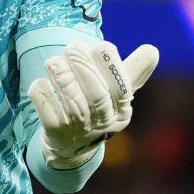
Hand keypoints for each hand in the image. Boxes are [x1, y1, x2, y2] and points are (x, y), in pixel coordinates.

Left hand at [28, 41, 158, 168]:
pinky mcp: (55, 132)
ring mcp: (78, 129)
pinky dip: (43, 94)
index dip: (111, 67)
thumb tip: (152, 50)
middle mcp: (102, 122)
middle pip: (96, 95)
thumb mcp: (117, 95)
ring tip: (54, 61)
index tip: (101, 46)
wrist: (70, 147)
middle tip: (72, 47)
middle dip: (84, 68)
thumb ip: (133, 72)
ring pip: (71, 101)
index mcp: (121, 111)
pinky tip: (41, 82)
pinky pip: (48, 111)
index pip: (122, 89)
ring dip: (61, 77)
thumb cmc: (97, 110)